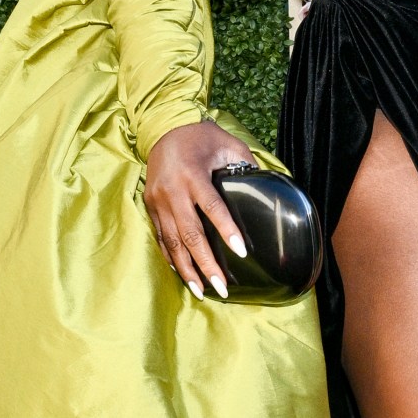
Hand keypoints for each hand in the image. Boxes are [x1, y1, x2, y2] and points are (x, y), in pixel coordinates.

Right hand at [143, 119, 253, 299]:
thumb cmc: (201, 137)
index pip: (212, 207)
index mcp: (193, 175)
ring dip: (187, 268)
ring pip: (172, 242)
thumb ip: (246, 164)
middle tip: (222, 287)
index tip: (241, 251)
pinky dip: (171, 256)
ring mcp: (158, 200)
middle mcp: (173, 190)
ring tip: (201, 290)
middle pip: (190, 234)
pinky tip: (182, 272)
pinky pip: (161, 237)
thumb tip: (266, 188)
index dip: (226, 230)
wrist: (163, 127)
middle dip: (206, 264)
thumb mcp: (228, 143)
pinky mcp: (150, 205)